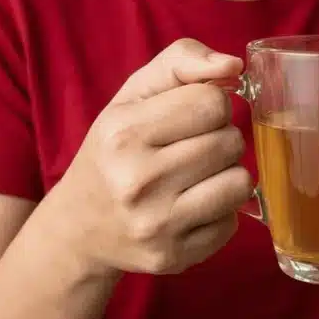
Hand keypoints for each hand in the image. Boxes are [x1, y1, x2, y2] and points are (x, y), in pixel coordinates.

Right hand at [47, 38, 252, 275]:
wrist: (78, 226)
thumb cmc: (115, 149)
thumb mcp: (134, 95)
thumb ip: (182, 61)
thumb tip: (233, 66)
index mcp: (123, 133)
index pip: (212, 102)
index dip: (209, 104)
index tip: (188, 117)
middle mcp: (136, 182)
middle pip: (230, 140)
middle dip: (219, 138)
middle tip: (190, 148)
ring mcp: (156, 225)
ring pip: (240, 182)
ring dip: (226, 174)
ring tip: (196, 175)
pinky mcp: (172, 257)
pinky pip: (233, 221)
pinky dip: (220, 210)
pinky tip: (191, 206)